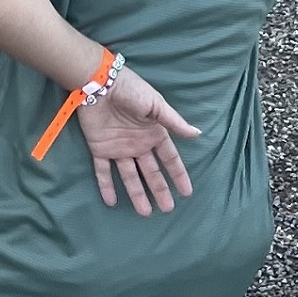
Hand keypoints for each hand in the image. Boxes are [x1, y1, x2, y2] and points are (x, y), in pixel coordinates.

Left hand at [78, 68, 199, 214]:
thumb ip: (174, 122)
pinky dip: (106, 186)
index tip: (186, 192)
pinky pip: (103, 171)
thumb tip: (197, 134)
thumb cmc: (131, 91)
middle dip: (160, 190)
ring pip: (130, 176)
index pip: (169, 159)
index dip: (178, 175)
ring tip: (145, 213)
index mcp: (153, 134)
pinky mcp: (100, 149)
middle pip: (151, 172)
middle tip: (167, 209)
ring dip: (137, 194)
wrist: (100, 83)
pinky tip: (111, 202)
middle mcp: (138, 144)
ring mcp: (119, 148)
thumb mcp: (156, 105)